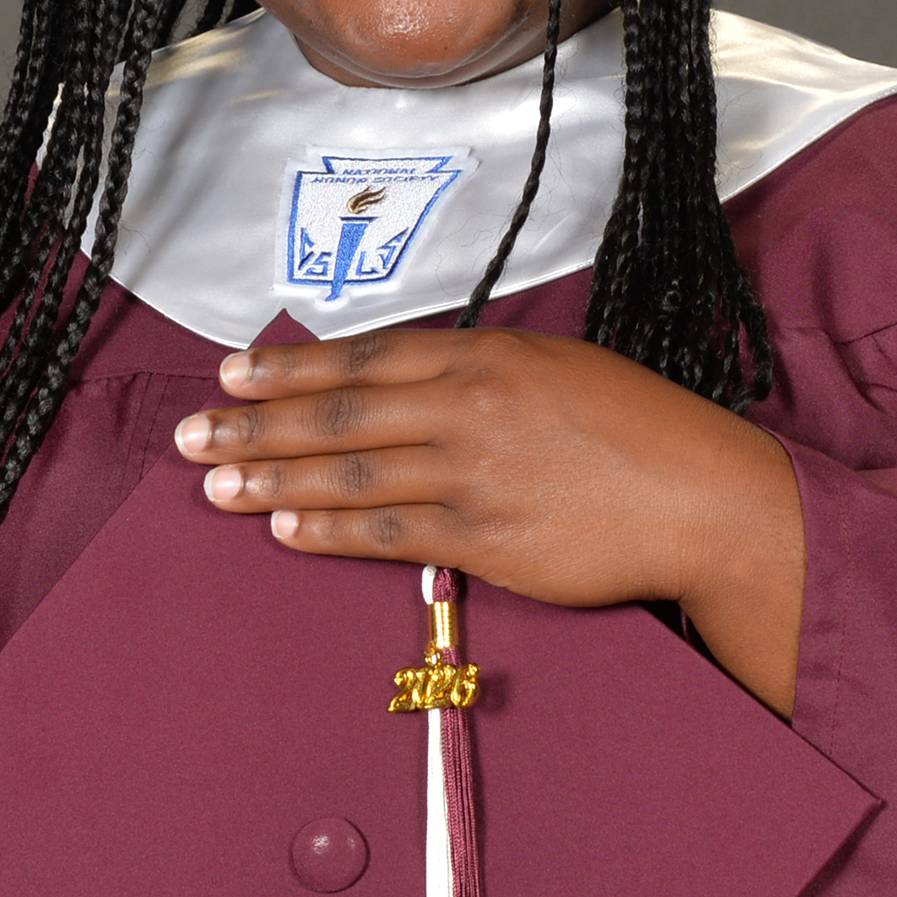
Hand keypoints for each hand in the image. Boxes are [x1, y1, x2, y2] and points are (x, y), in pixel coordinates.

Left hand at [174, 325, 806, 713]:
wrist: (706, 498)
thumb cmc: (645, 433)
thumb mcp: (561, 371)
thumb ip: (483, 376)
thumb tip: (415, 389)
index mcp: (487, 356)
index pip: (364, 358)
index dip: (290, 366)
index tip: (232, 370)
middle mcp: (469, 408)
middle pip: (338, 414)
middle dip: (254, 422)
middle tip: (191, 434)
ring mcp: (473, 475)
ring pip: (350, 473)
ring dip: (271, 478)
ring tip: (214, 485)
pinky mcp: (486, 539)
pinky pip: (388, 533)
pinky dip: (330, 529)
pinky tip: (284, 528)